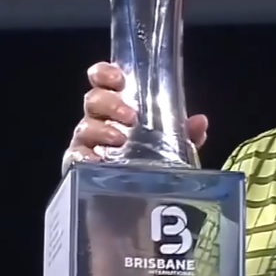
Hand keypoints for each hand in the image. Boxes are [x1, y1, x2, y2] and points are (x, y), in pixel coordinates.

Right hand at [64, 62, 208, 171]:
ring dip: (102, 129)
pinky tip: (97, 160)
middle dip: (110, 103)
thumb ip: (186, 133)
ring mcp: (86, 142)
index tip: (119, 78)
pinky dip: (84, 156)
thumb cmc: (150, 162)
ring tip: (120, 139)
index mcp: (118, 106)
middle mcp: (99, 119)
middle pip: (93, 99)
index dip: (105, 73)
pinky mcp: (78, 165)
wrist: (136, 202)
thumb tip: (200, 121)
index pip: (103, 79)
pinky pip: (76, 156)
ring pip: (84, 126)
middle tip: (131, 116)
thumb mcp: (173, 146)